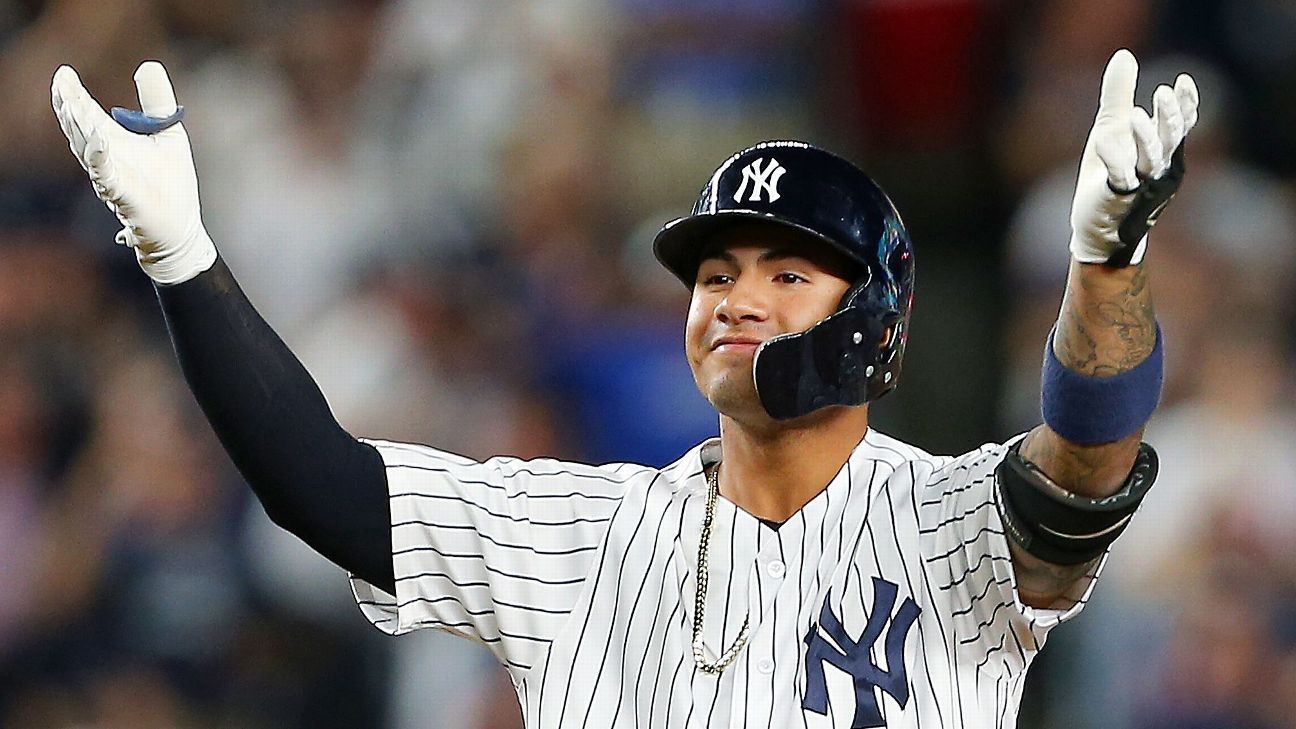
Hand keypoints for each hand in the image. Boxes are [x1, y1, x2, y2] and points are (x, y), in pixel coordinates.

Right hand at [51, 61, 215, 283]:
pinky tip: (98, 141)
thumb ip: (157, 101)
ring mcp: (111, 178)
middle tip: (62, 82)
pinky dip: (101, 160)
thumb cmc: (170, 182)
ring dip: (79, 128)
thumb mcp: (168, 132)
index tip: (64, 72)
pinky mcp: (124, 197)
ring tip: (72, 104)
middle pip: (80, 129)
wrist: (180, 228)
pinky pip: (106, 177)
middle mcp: (106, 159)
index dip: (73, 94)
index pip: (87, 114)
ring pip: (87, 150)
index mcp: (114, 141)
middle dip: (69, 106)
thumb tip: (148, 64)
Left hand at [1069, 49, 1199, 266]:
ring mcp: (1141, 185)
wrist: (1096, 225)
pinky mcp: (1117, 198)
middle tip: (1163, 93)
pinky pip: (1119, 178)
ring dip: (1146, 137)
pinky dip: (1114, 160)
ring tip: (1134, 113)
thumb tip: (1125, 55)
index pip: (1181, 125)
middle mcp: (1158, 167)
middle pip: (1170, 139)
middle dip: (1169, 116)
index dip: (1185, 105)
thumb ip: (1118, 95)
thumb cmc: (1109, 174)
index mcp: (1161, 150)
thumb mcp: (1111, 128)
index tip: (1182, 82)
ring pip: (1151, 160)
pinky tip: (1103, 141)